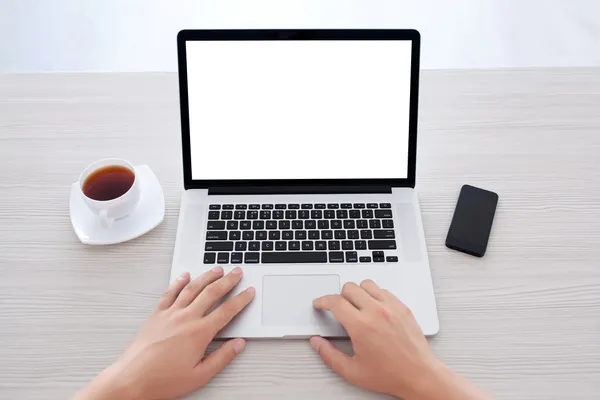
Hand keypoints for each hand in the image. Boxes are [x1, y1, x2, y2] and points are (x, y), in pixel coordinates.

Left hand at [74, 267, 254, 399]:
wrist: (132, 379)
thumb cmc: (162, 380)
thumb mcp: (200, 375)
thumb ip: (222, 357)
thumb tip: (238, 344)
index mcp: (199, 333)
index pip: (227, 310)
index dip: (241, 299)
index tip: (249, 292)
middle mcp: (186, 318)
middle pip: (212, 292)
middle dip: (228, 280)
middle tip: (237, 272)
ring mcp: (170, 314)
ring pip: (192, 288)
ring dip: (207, 276)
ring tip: (217, 269)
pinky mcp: (156, 315)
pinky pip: (170, 293)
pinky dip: (179, 282)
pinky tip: (185, 276)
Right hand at [310, 280, 491, 399]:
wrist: (419, 375)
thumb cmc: (390, 374)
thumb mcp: (352, 371)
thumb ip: (329, 355)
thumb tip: (317, 342)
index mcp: (361, 326)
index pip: (335, 301)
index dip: (322, 301)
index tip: (320, 304)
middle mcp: (376, 312)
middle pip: (349, 287)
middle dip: (339, 296)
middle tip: (338, 308)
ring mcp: (391, 307)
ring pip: (367, 284)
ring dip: (358, 292)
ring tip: (356, 305)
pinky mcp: (403, 307)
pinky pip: (384, 290)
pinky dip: (375, 295)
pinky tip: (373, 308)